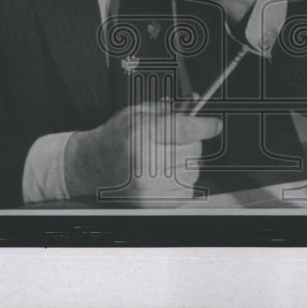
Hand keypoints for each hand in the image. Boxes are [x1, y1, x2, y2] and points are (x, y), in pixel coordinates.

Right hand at [64, 102, 221, 203]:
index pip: (184, 130)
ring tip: (166, 157)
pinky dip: (182, 181)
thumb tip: (196, 103)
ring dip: (187, 162)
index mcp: (141, 134)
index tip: (214, 125)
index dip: (205, 126)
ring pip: (193, 171)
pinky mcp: (152, 204)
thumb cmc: (115, 137)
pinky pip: (187, 190)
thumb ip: (169, 108)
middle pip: (193, 150)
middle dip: (191, 142)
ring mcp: (149, 187)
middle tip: (175, 140)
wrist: (91, 166)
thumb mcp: (138, 112)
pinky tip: (166, 174)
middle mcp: (145, 162)